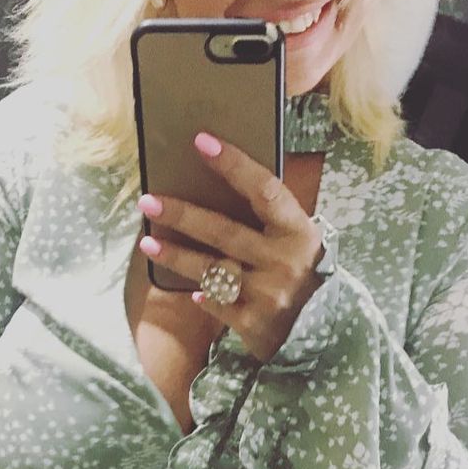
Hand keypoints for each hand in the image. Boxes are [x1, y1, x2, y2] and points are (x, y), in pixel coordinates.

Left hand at [137, 131, 326, 362]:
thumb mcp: (296, 237)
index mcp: (297, 230)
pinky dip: (203, 296)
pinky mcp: (254, 323)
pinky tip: (190, 292)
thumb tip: (217, 177)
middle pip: (224, 232)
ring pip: (212, 269)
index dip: (234, 165)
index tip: (202, 142)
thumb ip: (268, 215)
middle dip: (183, 215)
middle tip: (148, 200)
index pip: (263, 190)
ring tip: (147, 243)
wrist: (320, 326)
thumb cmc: (299, 270)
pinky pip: (217, 303)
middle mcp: (284, 260)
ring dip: (176, 257)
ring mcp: (268, 293)